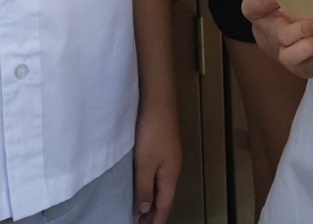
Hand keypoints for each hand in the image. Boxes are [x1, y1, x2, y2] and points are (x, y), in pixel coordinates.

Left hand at [133, 101, 181, 222]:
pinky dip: (151, 188)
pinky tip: (143, 187)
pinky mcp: (163, 149)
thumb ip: (144, 187)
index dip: (156, 221)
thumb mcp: (145, 163)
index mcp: (170, 176)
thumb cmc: (152, 132)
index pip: (164, 206)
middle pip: (165, 198)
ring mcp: (169, 158)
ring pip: (161, 187)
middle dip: (155, 214)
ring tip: (140, 213)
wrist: (158, 100)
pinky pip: (158, 176)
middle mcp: (172, 169)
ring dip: (152, 201)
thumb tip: (146, 210)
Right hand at [242, 0, 312, 78]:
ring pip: (310, 67)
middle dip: (310, 48)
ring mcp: (296, 63)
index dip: (301, 31)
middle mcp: (282, 52)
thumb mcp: (257, 5)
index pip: (283, 36)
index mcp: (272, 33)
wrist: (269, 35)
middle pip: (292, 57)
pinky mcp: (307, 68)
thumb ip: (261, 2)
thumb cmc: (268, 14)